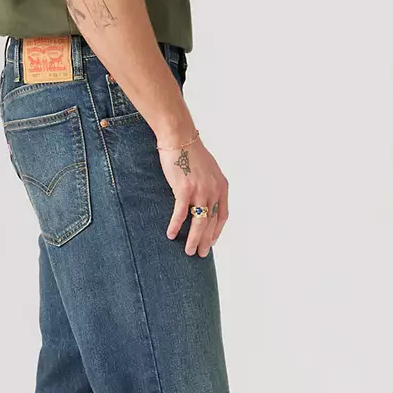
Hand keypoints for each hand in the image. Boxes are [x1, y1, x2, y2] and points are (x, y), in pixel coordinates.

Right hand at [158, 135, 228, 256]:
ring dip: (193, 239)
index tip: (211, 241)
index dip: (217, 231)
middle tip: (200, 253)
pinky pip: (180, 214)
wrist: (180, 139)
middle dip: (205, 241)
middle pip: (211, 223)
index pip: (223, 216)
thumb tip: (205, 200)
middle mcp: (214, 191)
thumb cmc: (191, 153)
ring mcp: (200, 191)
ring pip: (199, 223)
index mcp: (221, 187)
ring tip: (188, 251)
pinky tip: (170, 234)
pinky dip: (175, 226)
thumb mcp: (209, 170)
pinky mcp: (184, 190)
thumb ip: (210, 186)